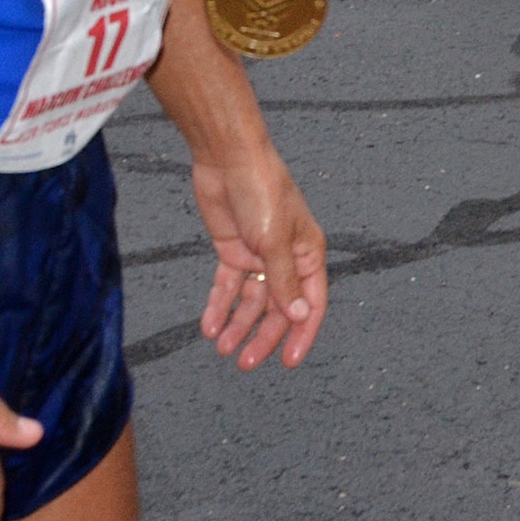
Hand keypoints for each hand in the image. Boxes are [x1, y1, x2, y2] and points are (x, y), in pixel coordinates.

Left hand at [192, 146, 327, 370]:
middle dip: (262, 336)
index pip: (310, 303)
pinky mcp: (233, 249)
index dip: (301, 334)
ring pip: (251, 301)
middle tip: (244, 362)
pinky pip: (228, 286)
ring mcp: (258, 255)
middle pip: (277, 308)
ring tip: (222, 348)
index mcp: (307, 253)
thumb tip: (299, 316)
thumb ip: (284, 282)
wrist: (227, 158)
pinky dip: (219, 305)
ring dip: (238, 325)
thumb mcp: (274, 241)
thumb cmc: (262, 191)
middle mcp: (286, 258)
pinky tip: (208, 325)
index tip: (288, 361)